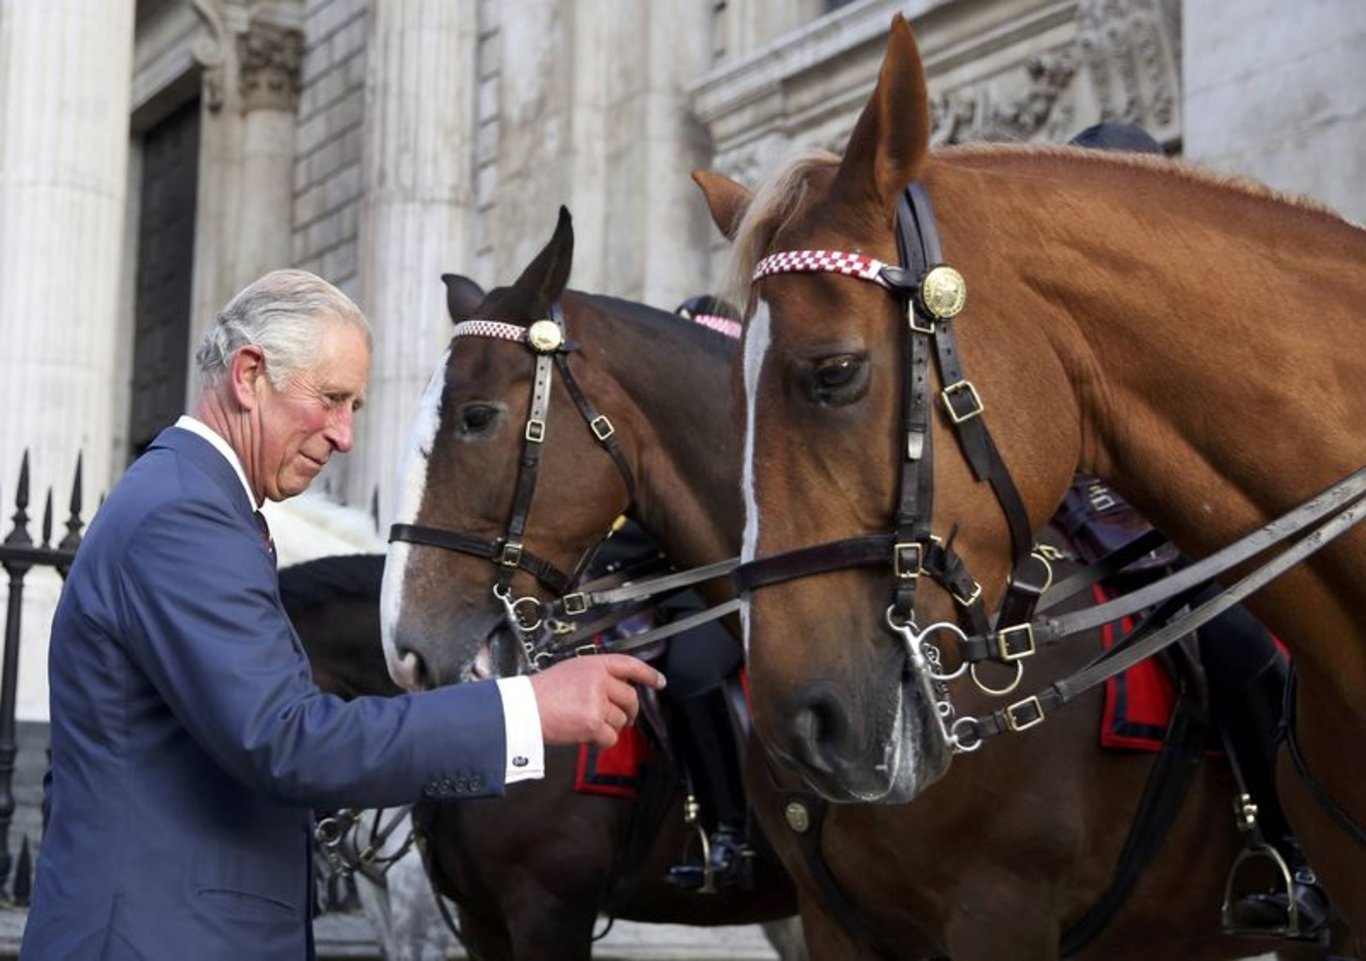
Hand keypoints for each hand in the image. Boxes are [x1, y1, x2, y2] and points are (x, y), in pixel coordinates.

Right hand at [528, 654, 665, 747]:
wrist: (524, 709)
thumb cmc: (541, 692)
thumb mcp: (571, 672)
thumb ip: (595, 677)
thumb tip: (614, 693)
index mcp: (594, 664)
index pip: (629, 665)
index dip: (647, 674)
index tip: (659, 682)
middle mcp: (599, 680)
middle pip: (630, 698)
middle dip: (629, 712)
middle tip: (625, 719)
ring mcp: (597, 701)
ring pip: (620, 720)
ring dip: (611, 728)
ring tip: (592, 727)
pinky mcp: (593, 723)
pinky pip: (610, 737)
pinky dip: (603, 742)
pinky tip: (592, 740)